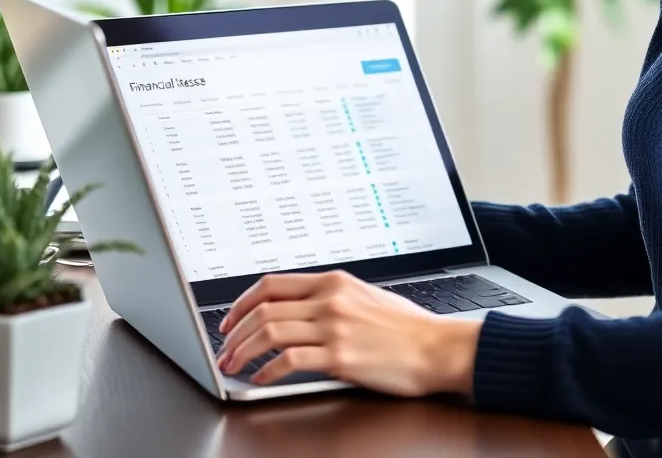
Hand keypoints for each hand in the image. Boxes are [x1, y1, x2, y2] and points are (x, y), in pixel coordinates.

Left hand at [215, 270, 480, 395]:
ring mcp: (334, 327)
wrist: (436, 347)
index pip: (272, 284)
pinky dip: (268, 372)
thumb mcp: (365, 296)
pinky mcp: (340, 357)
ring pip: (270, 332)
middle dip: (235, 332)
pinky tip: (262, 380)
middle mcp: (331, 300)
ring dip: (244, 352)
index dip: (242, 303)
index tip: (230, 321)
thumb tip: (300, 309)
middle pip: (264, 309)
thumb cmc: (407, 327)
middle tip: (225, 350)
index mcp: (334, 281)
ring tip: (234, 367)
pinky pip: (289, 362)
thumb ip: (332, 298)